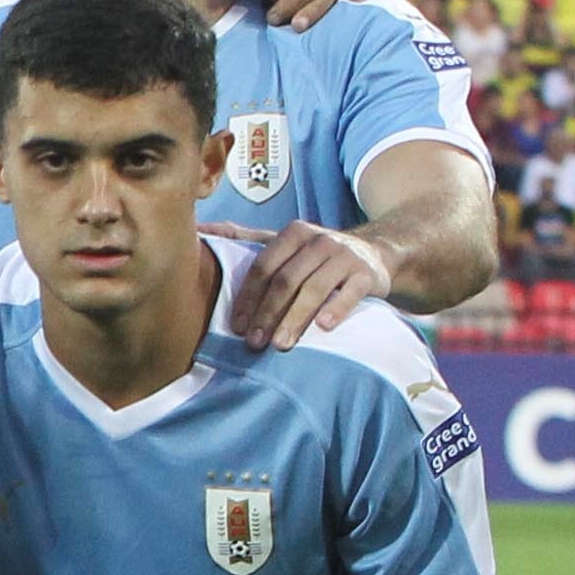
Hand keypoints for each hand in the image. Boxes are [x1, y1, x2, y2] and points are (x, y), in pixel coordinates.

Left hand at [222, 218, 396, 345]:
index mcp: (293, 233)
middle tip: (254, 343)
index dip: (248, 297)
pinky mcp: (367, 274)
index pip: (263, 266)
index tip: (237, 326)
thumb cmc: (315, 254)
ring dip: (295, 318)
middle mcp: (319, 241)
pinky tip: (323, 327)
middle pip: (286, 280)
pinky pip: (351, 293)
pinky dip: (337, 309)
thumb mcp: (283, 241)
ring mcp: (345, 256)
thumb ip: (243, 237)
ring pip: (315, 289)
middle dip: (267, 313)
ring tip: (280, 344)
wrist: (373, 252)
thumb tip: (200, 229)